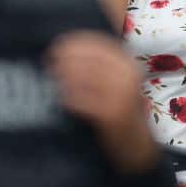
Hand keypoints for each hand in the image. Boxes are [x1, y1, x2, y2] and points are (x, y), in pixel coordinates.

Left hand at [46, 31, 158, 173]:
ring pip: (83, 78)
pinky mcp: (111, 114)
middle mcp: (127, 75)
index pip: (97, 43)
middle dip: (65, 60)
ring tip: (53, 79)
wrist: (136, 143)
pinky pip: (82, 101)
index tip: (56, 46)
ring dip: (64, 78)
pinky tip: (62, 98)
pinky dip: (69, 98)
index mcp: (128, 63)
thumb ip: (98, 63)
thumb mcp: (118, 79)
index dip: (73, 43)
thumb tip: (65, 48)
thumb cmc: (121, 108)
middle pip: (87, 59)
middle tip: (49, 63)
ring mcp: (121, 95)